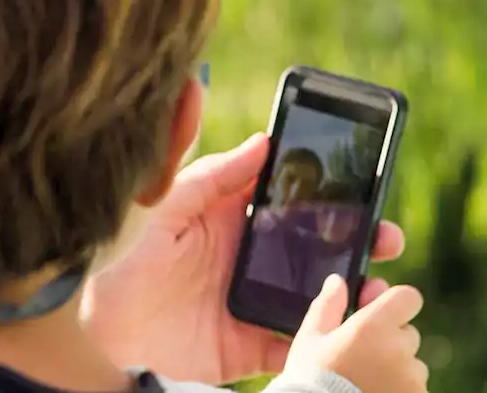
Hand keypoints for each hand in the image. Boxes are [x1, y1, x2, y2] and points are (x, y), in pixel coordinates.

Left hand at [81, 133, 406, 384]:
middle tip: (388, 239)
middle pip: (320, 250)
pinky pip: (297, 344)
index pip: (296, 204)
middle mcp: (252, 259)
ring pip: (318, 297)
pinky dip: (327, 340)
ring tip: (380, 289)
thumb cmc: (125, 249)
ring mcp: (254, 302)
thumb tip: (264, 140)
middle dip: (361, 243)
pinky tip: (349, 332)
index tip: (368, 188)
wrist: (98, 319)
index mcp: (237, 220)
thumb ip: (214, 173)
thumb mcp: (169, 202)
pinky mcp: (248, 346)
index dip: (334, 198)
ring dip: (354, 293)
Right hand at [288, 275, 427, 392]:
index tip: (380, 315)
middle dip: (391, 341)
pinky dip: (399, 390)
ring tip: (366, 383)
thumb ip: (328, 306)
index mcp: (374, 326)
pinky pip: (415, 390)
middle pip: (408, 334)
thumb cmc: (311, 379)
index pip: (408, 298)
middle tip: (362, 358)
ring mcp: (412, 379)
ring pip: (412, 366)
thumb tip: (337, 281)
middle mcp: (399, 349)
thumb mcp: (309, 339)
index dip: (395, 303)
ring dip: (397, 370)